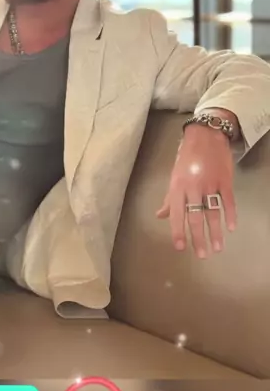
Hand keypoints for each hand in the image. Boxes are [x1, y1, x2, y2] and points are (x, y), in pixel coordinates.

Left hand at [156, 126, 235, 257]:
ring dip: (215, 232)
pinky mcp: (225, 180)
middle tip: (202, 255)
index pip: (177, 213)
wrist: (206, 135)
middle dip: (198, 238)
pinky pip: (228, 201)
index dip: (178, 231)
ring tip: (217, 248)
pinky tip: (231, 228)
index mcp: (178, 186)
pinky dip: (231, 215)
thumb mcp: (175, 176)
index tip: (180, 247)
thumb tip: (160, 216)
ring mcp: (210, 184)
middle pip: (195, 217)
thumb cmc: (187, 156)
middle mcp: (193, 187)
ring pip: (212, 212)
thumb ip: (170, 198)